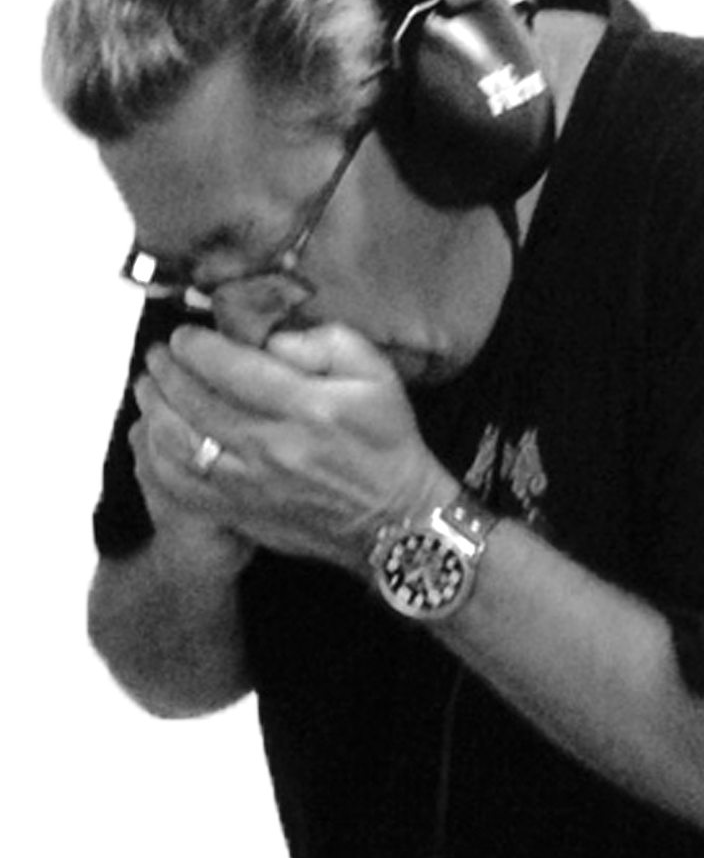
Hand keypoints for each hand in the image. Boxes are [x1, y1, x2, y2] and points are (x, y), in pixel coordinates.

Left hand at [138, 322, 455, 572]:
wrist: (398, 521)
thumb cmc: (387, 442)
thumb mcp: (376, 375)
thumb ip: (324, 342)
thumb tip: (269, 337)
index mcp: (306, 409)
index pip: (228, 367)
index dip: (194, 345)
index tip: (185, 336)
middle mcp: (271, 448)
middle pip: (192, 401)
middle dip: (165, 371)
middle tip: (159, 355)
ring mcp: (250, 487)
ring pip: (177, 444)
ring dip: (154, 410)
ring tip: (150, 389)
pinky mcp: (241, 514)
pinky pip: (179, 486)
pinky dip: (157, 458)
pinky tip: (158, 437)